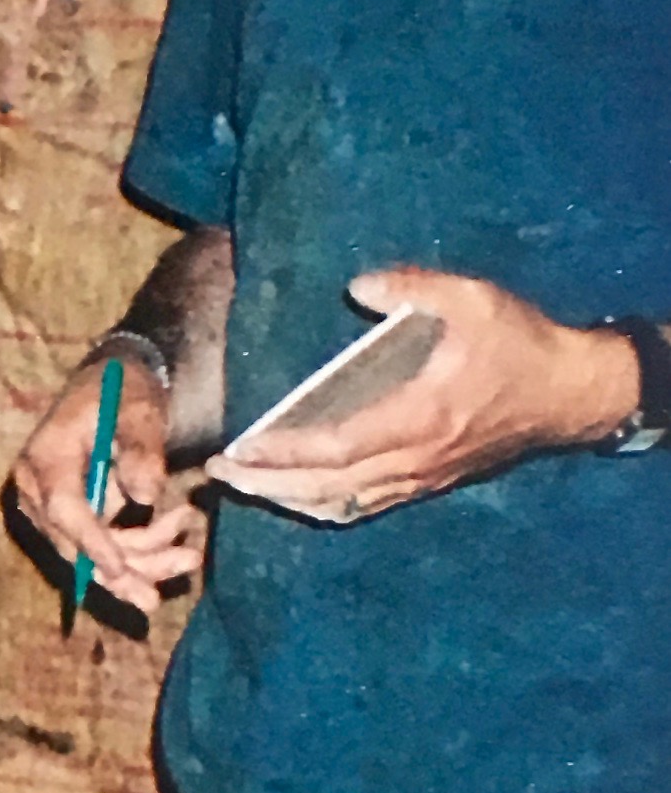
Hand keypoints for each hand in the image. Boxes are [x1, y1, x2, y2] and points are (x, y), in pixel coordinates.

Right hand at [11, 351, 207, 613]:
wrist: (113, 386)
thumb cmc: (121, 392)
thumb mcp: (139, 409)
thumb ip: (141, 448)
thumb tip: (145, 496)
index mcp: (46, 455)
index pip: (62, 507)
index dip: (90, 540)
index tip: (119, 568)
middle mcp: (38, 489)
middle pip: (76, 543)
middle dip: (129, 563)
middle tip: (186, 561)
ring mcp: (52, 509)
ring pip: (91, 556)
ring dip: (143, 563)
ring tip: (190, 556)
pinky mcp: (72, 520)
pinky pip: (101, 550)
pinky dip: (138, 556)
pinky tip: (175, 552)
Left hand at [206, 267, 637, 521]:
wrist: (572, 393)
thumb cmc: (520, 343)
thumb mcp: (472, 299)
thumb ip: (412, 289)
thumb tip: (358, 286)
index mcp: (421, 416)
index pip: (338, 445)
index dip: (284, 452)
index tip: (240, 448)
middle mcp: (418, 457)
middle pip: (331, 487)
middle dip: (270, 484)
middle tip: (220, 475)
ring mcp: (425, 476)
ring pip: (347, 504)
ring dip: (292, 499)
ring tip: (248, 486)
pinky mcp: (432, 480)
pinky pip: (369, 505)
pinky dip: (327, 505)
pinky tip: (300, 496)